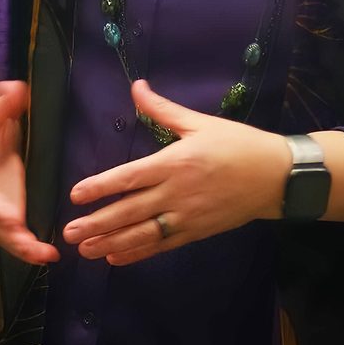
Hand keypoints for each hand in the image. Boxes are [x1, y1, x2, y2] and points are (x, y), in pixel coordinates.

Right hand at [0, 80, 58, 264]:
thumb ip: (4, 102)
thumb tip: (16, 89)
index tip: (12, 219)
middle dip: (13, 237)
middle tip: (36, 249)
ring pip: (2, 233)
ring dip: (22, 249)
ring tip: (48, 257)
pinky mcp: (3, 209)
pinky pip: (11, 233)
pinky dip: (26, 246)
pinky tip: (48, 255)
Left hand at [60, 80, 290, 265]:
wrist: (276, 177)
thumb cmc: (238, 145)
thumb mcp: (199, 123)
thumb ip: (162, 109)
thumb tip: (136, 86)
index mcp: (174, 163)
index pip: (129, 177)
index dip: (100, 187)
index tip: (75, 195)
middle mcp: (176, 193)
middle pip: (129, 211)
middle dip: (97, 223)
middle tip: (67, 233)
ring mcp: (186, 216)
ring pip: (142, 234)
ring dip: (111, 243)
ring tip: (84, 250)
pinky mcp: (196, 232)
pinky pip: (162, 245)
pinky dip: (138, 253)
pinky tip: (115, 257)